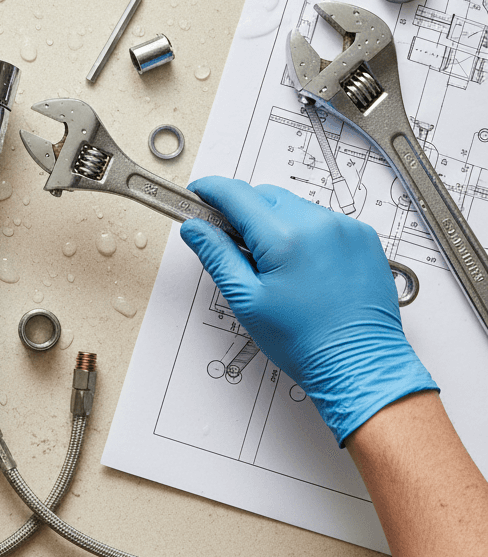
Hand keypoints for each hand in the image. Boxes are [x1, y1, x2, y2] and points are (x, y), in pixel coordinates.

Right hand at [180, 177, 435, 444]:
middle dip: (243, 211)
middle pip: (264, 195)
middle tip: (234, 243)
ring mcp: (345, 228)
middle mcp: (318, 224)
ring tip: (274, 263)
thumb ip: (216, 255)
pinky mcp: (362, 236)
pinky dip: (304, 230)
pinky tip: (302, 264)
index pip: (235, 194)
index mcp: (284, 238)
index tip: (197, 195)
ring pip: (293, 205)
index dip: (210, 190)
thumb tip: (194, 227)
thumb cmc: (305, 342)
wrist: (361, 366)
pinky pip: (321, 218)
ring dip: (275, 220)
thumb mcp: (247, 300)